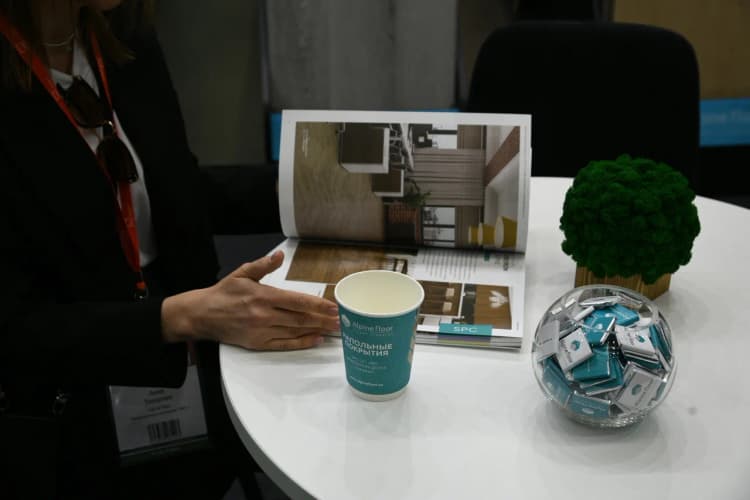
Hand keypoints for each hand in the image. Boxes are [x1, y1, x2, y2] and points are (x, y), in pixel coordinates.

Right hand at [162, 251, 339, 349]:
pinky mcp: (257, 344)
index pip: (297, 301)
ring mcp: (261, 331)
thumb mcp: (242, 273)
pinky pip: (284, 344)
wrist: (201, 315)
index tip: (333, 306)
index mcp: (263, 296)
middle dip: (323, 319)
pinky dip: (301, 343)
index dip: (318, 304)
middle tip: (341, 320)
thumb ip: (263, 265)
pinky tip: (315, 340)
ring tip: (333, 330)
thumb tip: (280, 255)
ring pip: (295, 331)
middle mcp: (264, 315)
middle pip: (300, 318)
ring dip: (316, 330)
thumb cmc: (223, 293)